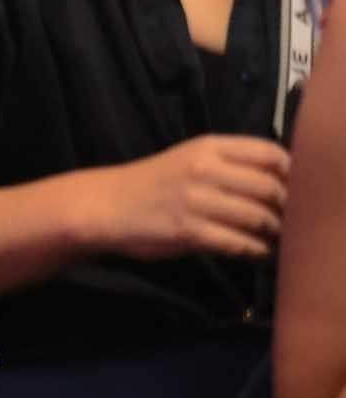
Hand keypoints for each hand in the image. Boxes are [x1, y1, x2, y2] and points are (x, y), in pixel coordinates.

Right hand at [81, 135, 290, 261]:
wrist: (107, 205)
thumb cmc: (154, 183)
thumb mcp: (189, 159)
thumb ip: (229, 165)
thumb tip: (280, 183)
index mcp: (207, 147)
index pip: (270, 153)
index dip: (290, 173)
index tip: (290, 188)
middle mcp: (204, 169)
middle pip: (270, 187)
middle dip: (284, 208)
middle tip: (283, 219)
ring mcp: (196, 200)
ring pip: (259, 218)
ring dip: (272, 233)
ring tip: (270, 238)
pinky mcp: (189, 230)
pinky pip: (239, 243)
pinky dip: (254, 250)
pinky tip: (253, 251)